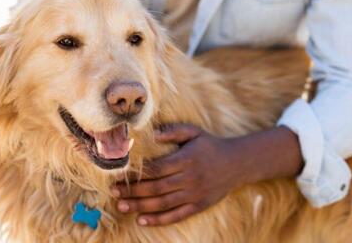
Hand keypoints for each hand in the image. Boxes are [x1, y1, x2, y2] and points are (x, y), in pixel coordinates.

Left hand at [112, 124, 256, 225]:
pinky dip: (158, 220)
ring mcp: (195, 194)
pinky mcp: (199, 206)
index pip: (156, 169)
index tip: (120, 175)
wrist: (237, 163)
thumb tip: (151, 135)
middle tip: (114, 193)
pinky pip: (176, 215)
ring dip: (140, 206)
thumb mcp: (193, 132)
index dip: (137, 174)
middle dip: (133, 191)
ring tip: (122, 206)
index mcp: (185, 159)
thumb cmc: (210, 145)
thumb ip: (173, 131)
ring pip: (163, 204)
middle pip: (156, 188)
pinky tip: (142, 220)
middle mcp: (189, 178)